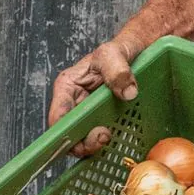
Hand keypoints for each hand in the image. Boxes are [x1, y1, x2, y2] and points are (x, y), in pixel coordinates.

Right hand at [48, 39, 138, 157]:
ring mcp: (89, 113)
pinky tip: (119, 137)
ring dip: (95, 144)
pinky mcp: (103, 120)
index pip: (57, 117)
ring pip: (83, 139)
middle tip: (104, 136)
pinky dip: (108, 143)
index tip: (85, 138)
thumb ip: (117, 70)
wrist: (136, 52)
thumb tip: (127, 93)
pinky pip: (100, 138)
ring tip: (110, 135)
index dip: (66, 132)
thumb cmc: (118, 50)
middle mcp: (74, 102)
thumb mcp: (114, 53)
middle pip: (69, 133)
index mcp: (68, 86)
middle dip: (83, 141)